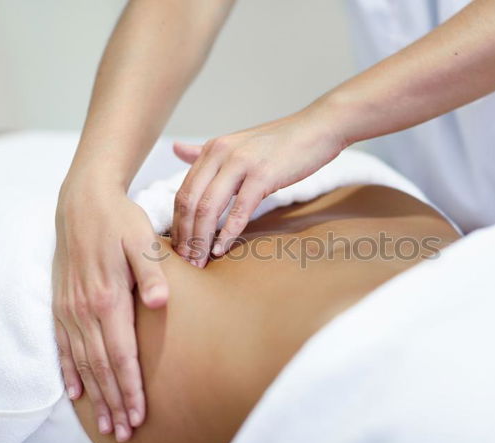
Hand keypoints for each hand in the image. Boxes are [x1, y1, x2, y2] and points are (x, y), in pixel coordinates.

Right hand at [52, 178, 167, 441]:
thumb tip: (159, 303)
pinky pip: (63, 346)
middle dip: (114, 402)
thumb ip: (151, 273)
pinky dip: (69, 372)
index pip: (121, 355)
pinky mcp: (61, 304)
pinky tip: (76, 392)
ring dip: (95, 395)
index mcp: (108, 298)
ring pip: (82, 363)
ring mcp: (70, 309)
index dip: (130, 387)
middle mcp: (85, 310)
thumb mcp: (142, 240)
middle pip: (101, 367)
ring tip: (106, 422)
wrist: (83, 203)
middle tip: (125, 431)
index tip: (138, 415)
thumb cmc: (120, 221)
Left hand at [171, 105, 344, 266]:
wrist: (318, 128)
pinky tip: (221, 249)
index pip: (183, 192)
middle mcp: (220, 153)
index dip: (178, 224)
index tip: (180, 248)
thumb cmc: (281, 142)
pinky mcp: (263, 174)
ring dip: (201, 239)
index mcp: (212, 149)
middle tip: (187, 262)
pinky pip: (239, 209)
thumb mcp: (238, 145)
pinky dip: (227, 232)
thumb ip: (206, 152)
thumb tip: (176, 150)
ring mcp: (241, 163)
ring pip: (208, 207)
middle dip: (185, 236)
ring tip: (200, 261)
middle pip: (190, 202)